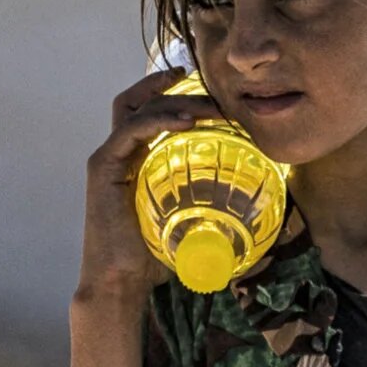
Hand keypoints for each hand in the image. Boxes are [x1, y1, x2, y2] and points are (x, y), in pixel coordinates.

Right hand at [78, 67, 220, 299]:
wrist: (121, 282)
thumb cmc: (154, 259)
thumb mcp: (190, 225)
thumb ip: (213, 210)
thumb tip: (263, 215)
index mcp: (135, 161)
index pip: (147, 112)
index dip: (170, 93)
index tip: (202, 84)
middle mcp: (118, 154)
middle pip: (138, 102)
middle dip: (173, 89)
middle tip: (212, 91)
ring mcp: (108, 159)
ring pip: (134, 110)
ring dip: (171, 102)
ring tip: (206, 106)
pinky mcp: (102, 168)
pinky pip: (128, 131)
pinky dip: (157, 120)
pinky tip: (185, 122)